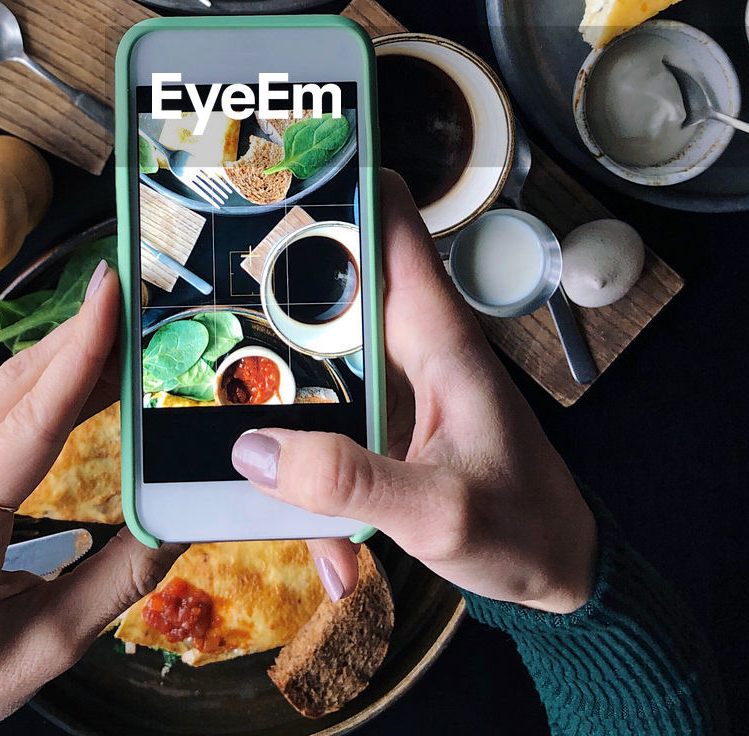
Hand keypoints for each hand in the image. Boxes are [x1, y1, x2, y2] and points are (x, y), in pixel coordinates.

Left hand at [0, 262, 177, 735]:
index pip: (21, 435)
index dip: (73, 363)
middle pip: (7, 395)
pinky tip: (79, 370)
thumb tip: (184, 517)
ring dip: (59, 354)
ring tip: (120, 324)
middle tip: (134, 296)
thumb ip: (118, 580)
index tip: (110, 301)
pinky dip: (37, 383)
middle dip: (75, 337)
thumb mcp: (45, 649)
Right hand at [231, 172, 596, 613]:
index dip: (335, 182)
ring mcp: (389, 383)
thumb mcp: (437, 511)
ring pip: (309, 362)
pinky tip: (323, 546)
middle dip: (261, 290)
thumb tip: (253, 447)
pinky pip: (320, 424)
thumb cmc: (522, 527)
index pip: (389, 220)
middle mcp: (407, 341)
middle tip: (191, 307)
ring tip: (233, 460)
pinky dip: (307, 475)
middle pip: (324, 284)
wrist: (557, 573)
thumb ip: (349, 479)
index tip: (264, 175)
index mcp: (434, 332)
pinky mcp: (378, 424)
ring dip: (273, 406)